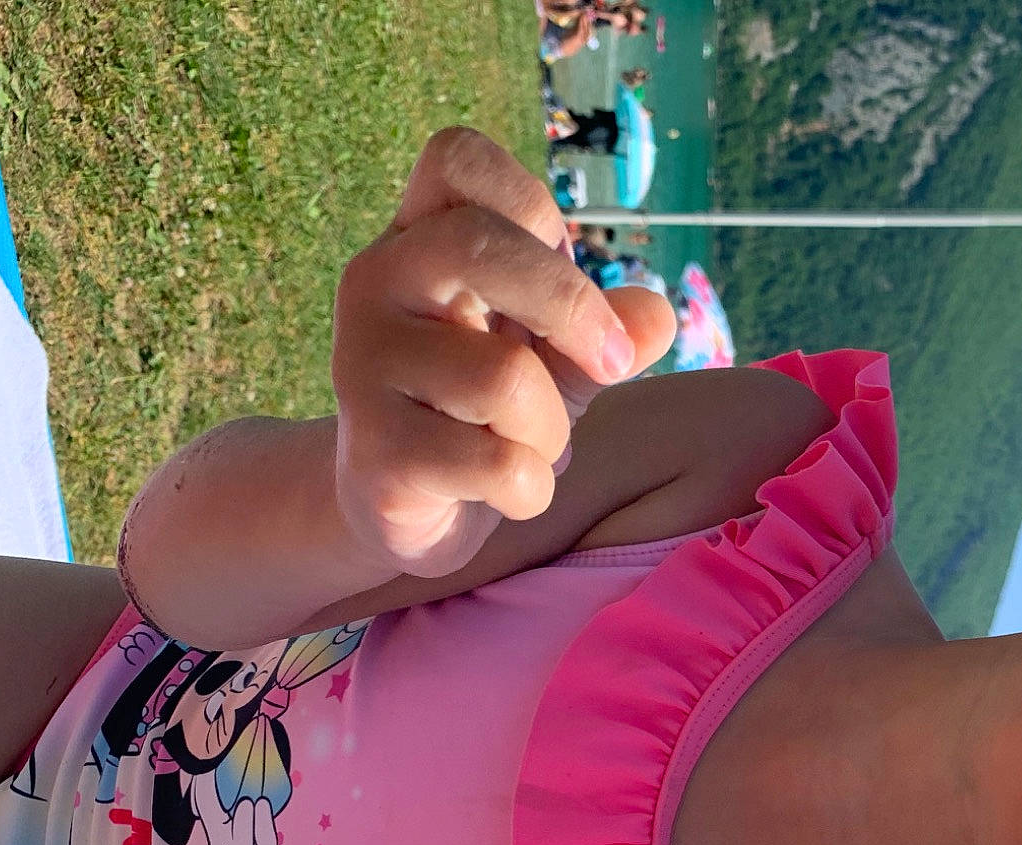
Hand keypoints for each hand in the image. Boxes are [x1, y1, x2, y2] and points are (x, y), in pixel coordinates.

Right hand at [331, 126, 676, 577]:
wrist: (397, 510)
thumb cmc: (479, 415)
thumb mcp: (554, 360)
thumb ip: (604, 331)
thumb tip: (656, 316)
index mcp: (416, 241)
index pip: (457, 158)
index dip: (533, 205)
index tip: (571, 264)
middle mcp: (377, 285)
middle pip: (477, 243)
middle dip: (574, 309)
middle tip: (612, 364)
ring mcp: (365, 366)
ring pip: (505, 377)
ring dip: (551, 429)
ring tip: (528, 447)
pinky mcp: (378, 453)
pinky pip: (499, 463)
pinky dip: (532, 490)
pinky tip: (505, 493)